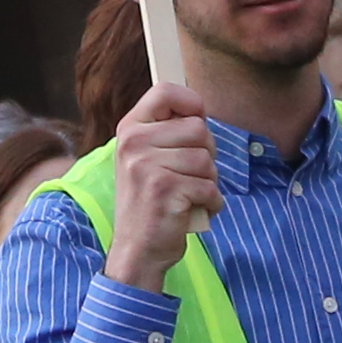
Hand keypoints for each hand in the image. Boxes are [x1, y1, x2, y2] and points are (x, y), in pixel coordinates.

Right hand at [97, 82, 220, 289]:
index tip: (196, 121)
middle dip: (206, 154)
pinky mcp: (165, 190)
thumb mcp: (146, 159)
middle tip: (188, 176)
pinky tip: (193, 212)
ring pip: (207, 160)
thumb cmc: (150, 203)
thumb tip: (200, 112)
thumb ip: (166, 133)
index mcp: (130, 129)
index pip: (165, 91)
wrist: (137, 250)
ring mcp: (147, 166)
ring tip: (189, 197)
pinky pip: (210, 187)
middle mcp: (134, 143)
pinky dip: (211, 204)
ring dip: (209, 183)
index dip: (191, 103)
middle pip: (198, 127)